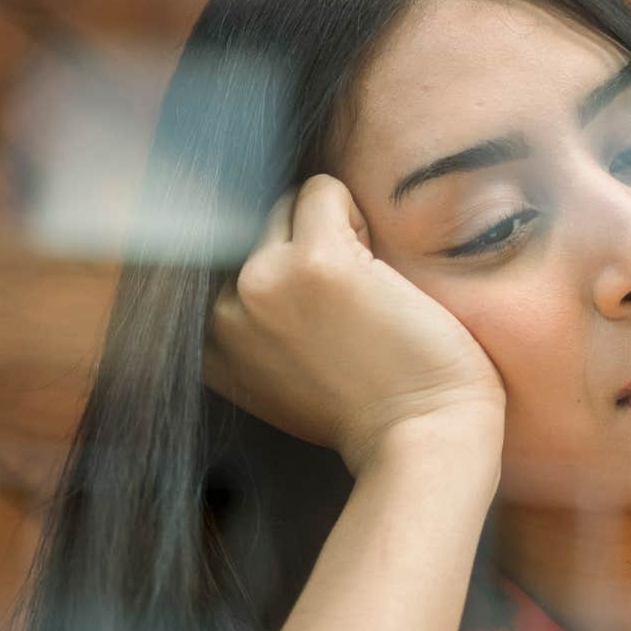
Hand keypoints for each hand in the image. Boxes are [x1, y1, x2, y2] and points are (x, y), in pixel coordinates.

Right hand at [204, 175, 506, 474]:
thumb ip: (256, 328)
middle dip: (304, 246)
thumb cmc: (371, 412)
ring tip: (366, 292)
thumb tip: (262, 258)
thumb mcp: (280, 378)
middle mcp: (224, 309)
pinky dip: (358, 214)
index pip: (230, 259)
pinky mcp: (316, 262)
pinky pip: (324, 190)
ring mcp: (264, 282)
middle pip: (258, 227)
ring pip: (288, 204)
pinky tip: (380, 272)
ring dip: (333, 230)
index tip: (323, 322)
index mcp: (210, 341)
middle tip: (351, 309)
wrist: (420, 439)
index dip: (285, 273)